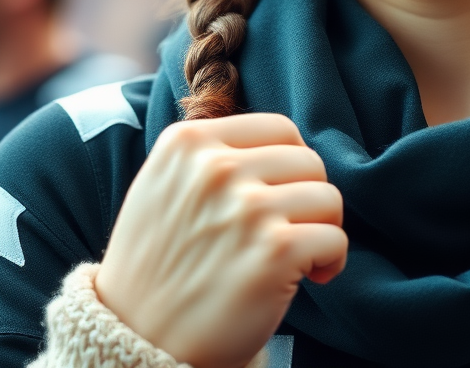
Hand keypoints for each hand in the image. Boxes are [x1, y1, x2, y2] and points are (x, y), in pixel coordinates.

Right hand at [94, 113, 345, 367]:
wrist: (133, 341)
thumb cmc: (155, 265)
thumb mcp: (162, 184)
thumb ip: (211, 153)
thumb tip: (279, 143)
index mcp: (188, 143)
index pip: (278, 128)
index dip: (289, 163)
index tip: (281, 193)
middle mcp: (217, 168)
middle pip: (308, 160)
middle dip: (307, 197)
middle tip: (290, 229)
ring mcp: (247, 208)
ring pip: (327, 196)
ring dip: (322, 228)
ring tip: (300, 253)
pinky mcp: (275, 251)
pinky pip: (335, 238)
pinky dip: (333, 259)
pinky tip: (313, 275)